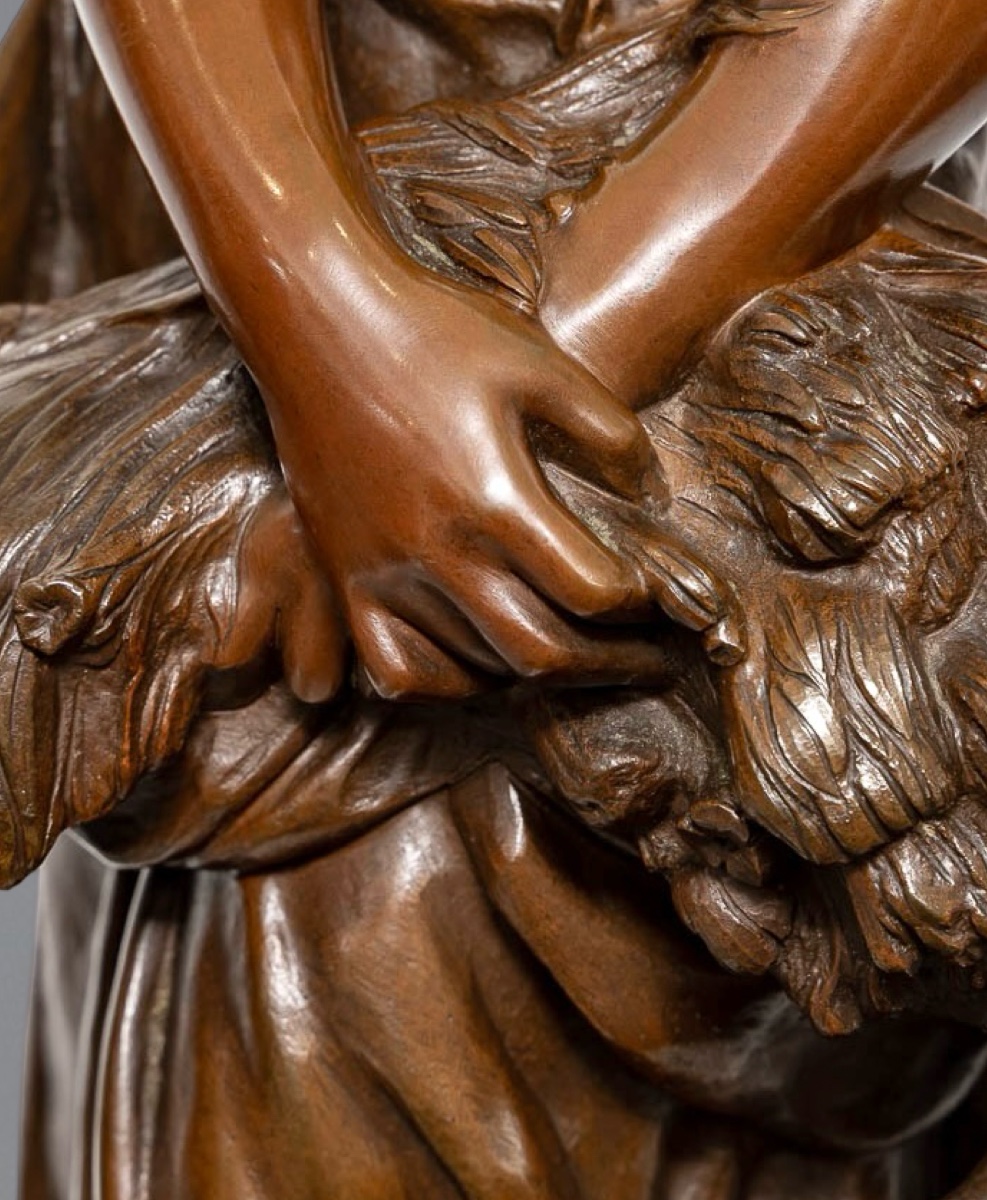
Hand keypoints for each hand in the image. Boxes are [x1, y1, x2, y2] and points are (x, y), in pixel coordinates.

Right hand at [264, 265, 674, 698]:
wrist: (315, 314)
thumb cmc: (434, 328)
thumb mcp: (539, 360)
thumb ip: (607, 430)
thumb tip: (651, 494)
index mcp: (495, 497)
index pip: (590, 592)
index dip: (640, 606)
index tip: (660, 598)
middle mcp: (438, 550)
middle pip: (540, 650)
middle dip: (610, 663)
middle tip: (649, 657)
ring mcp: (382, 570)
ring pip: (474, 669)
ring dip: (537, 675)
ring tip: (578, 656)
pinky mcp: (343, 572)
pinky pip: (394, 667)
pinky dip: (445, 682)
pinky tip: (478, 664)